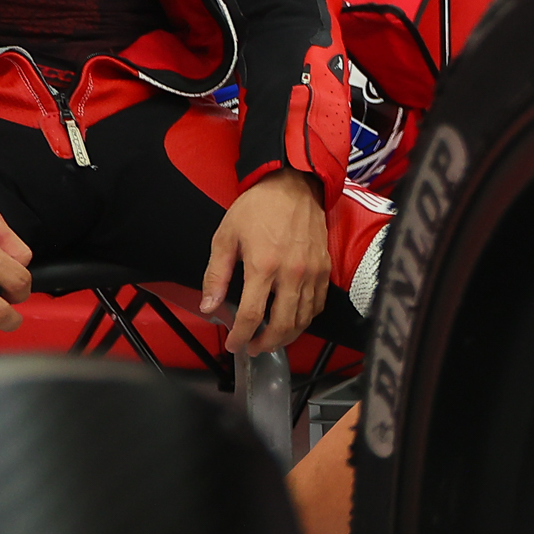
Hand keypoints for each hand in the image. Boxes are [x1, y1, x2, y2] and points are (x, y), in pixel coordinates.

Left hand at [204, 171, 329, 355]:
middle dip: (265, 344)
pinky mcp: (324, 269)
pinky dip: (305, 319)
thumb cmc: (257, 207)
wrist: (294, 185)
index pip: (252, 316)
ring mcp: (312, 273)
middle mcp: (291, 274)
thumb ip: (216, 275)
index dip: (240, 337)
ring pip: (303, 320)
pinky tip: (293, 320)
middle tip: (252, 348)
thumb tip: (209, 306)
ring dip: (286, 337)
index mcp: (263, 267)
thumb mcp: (226, 236)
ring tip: (271, 340)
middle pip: (282, 326)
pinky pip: (317, 305)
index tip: (233, 346)